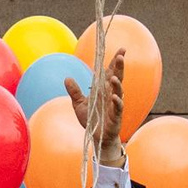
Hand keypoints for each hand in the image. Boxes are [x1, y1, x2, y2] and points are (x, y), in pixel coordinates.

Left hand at [67, 50, 127, 166]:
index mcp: (103, 90)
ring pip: (119, 91)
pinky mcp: (116, 116)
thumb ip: (74, 92)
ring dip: (117, 83)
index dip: (114, 61)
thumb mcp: (79, 104)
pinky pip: (118, 108)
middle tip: (121, 55)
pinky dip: (117, 101)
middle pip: (116, 77)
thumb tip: (66, 78)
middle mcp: (110, 95)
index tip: (121, 50)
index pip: (109, 72)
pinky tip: (115, 96)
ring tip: (114, 76)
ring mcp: (114, 105)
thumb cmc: (92, 119)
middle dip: (119, 67)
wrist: (98, 137)